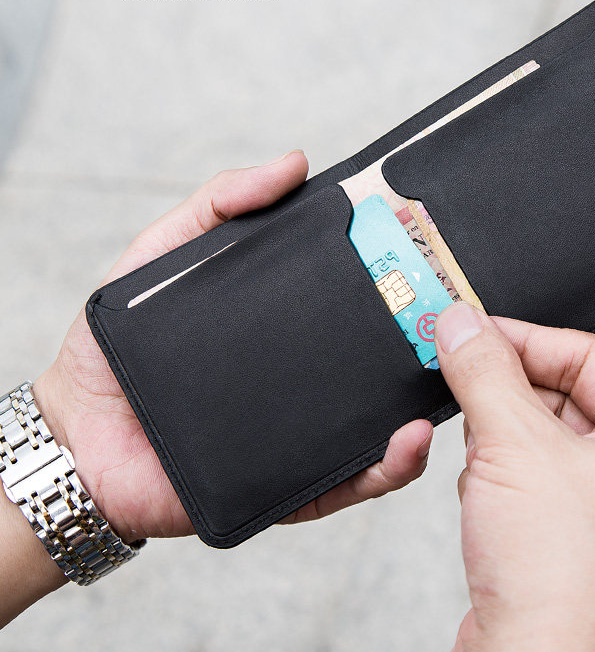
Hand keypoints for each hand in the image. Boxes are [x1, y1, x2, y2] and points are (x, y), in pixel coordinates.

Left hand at [32, 152, 432, 543]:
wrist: (78, 437)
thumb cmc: (118, 349)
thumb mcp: (163, 256)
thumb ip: (218, 206)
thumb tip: (295, 162)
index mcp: (290, 330)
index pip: (358, 303)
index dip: (400, 275)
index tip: (430, 244)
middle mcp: (307, 382)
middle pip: (382, 365)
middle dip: (428, 341)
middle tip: (458, 312)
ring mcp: (306, 437)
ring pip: (381, 426)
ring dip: (423, 405)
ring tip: (447, 377)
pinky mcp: (292, 489)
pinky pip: (347, 485)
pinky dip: (385, 469)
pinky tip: (406, 441)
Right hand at [433, 303, 594, 651]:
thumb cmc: (557, 582)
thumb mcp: (512, 446)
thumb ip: (485, 372)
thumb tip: (461, 324)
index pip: (588, 355)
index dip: (523, 338)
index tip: (471, 328)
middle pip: (561, 392)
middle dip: (505, 393)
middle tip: (456, 374)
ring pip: (537, 433)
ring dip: (496, 439)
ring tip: (484, 468)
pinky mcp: (568, 533)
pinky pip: (527, 472)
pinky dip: (495, 474)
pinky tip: (487, 501)